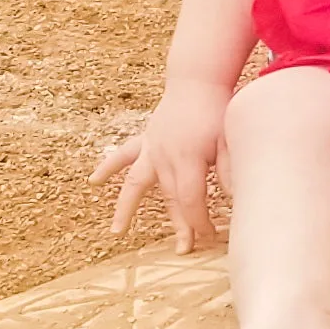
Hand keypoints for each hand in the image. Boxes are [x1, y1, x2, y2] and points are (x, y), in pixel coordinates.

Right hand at [89, 78, 231, 252]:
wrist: (198, 80)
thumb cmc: (217, 110)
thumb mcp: (229, 140)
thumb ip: (229, 170)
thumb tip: (235, 199)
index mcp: (188, 158)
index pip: (191, 199)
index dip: (199, 220)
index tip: (208, 236)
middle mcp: (164, 157)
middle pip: (170, 199)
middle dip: (179, 224)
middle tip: (185, 249)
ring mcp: (151, 148)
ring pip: (137, 184)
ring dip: (127, 208)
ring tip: (116, 231)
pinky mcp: (146, 140)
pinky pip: (124, 156)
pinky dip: (108, 167)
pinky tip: (94, 180)